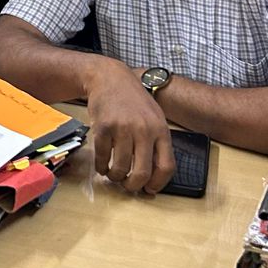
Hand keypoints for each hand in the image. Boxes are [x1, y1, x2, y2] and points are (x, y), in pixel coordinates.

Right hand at [84, 60, 173, 193]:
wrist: (110, 78)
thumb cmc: (133, 101)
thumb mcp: (154, 118)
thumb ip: (157, 143)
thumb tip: (154, 175)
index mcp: (161, 130)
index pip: (166, 166)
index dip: (158, 184)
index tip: (149, 189)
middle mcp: (144, 130)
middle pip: (141, 173)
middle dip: (133, 186)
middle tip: (128, 186)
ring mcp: (122, 128)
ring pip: (120, 168)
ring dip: (115, 177)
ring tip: (113, 174)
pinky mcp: (103, 128)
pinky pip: (102, 158)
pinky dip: (101, 167)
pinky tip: (102, 165)